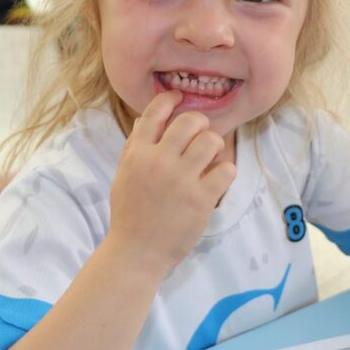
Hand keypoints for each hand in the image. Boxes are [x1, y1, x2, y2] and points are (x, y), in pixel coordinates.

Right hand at [107, 90, 235, 273]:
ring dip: (215, 147)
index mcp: (138, 154)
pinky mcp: (200, 199)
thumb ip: (135, 146)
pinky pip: (226, 170)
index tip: (180, 98)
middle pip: (190, 121)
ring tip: (209, 160)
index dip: (170, 99)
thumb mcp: (123, 174)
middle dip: (200, 124)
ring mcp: (181, 180)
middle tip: (200, 137)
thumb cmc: (130, 213)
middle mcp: (158, 161)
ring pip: (211, 140)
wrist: (136, 252)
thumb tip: (148, 117)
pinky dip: (225, 172)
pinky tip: (216, 180)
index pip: (155, 112)